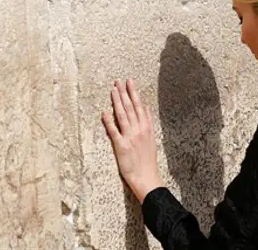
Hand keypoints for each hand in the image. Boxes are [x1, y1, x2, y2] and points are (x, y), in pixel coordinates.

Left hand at [102, 79, 162, 203]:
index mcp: (147, 128)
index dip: (134, 93)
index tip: (129, 82)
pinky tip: (105, 112)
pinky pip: (114, 131)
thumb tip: (145, 109)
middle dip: (124, 93)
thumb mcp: (151, 139)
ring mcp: (130, 137)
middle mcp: (139, 130)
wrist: (147, 177)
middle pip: (131, 107)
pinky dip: (109, 121)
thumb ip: (147, 124)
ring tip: (113, 90)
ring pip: (123, 115)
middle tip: (119, 81)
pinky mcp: (121, 146)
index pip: (140, 106)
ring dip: (117, 102)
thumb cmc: (148, 161)